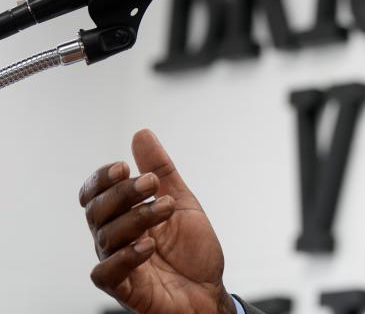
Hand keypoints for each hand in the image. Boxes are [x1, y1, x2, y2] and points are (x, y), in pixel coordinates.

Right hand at [79, 129, 234, 313]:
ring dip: (136, 218)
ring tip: (166, 208)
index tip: (124, 166)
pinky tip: (148, 245)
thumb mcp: (181, 201)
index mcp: (124, 216)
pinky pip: (106, 273)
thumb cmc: (192, 250)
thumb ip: (161, 169)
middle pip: (96, 211)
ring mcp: (118, 264)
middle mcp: (115, 239)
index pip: (94, 194)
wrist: (209, 291)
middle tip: (151, 184)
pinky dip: (125, 256)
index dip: (102, 179)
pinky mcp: (124, 290)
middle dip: (122, 193)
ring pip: (105, 236)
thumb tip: (141, 134)